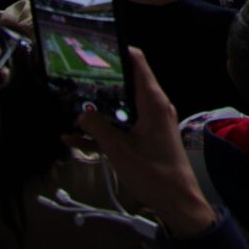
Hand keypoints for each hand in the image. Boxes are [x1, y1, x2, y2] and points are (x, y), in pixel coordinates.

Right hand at [76, 50, 222, 240]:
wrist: (177, 200)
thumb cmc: (153, 173)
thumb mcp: (119, 150)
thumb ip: (98, 128)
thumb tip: (81, 113)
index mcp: (152, 102)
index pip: (138, 63)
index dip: (119, 51)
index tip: (97, 47)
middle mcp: (154, 106)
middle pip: (126, 84)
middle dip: (101, 83)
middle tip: (75, 78)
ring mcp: (151, 122)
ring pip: (121, 108)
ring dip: (98, 110)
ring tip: (71, 108)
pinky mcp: (147, 137)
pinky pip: (122, 127)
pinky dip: (104, 131)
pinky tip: (76, 138)